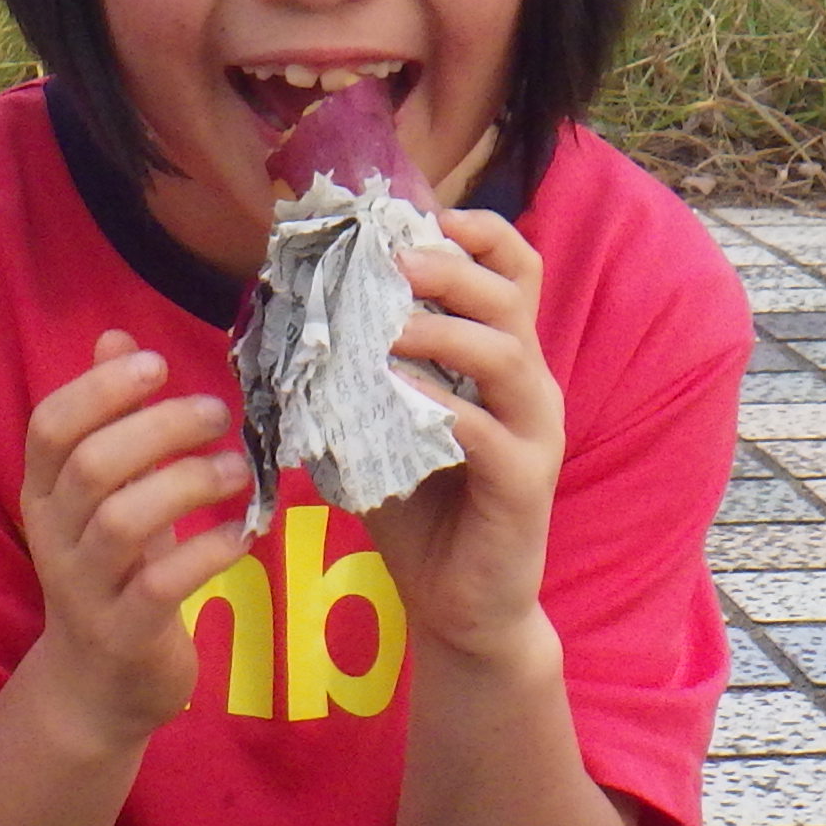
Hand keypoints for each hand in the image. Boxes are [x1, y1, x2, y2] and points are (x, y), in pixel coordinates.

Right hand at [16, 333, 255, 741]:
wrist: (98, 688)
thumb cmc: (112, 572)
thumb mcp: (102, 495)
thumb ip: (107, 419)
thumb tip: (116, 337)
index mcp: (44, 495)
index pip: (50, 427)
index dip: (100, 389)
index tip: (158, 364)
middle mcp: (55, 538)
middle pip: (92, 466)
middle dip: (160, 428)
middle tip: (219, 413)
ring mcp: (86, 590)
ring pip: (124, 521)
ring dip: (189, 483)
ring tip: (239, 469)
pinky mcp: (125, 634)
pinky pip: (164, 584)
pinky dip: (209, 551)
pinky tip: (244, 532)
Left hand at [357, 211, 562, 662]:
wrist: (459, 605)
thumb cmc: (419, 508)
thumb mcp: (380, 421)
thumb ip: (357, 368)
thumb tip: (290, 307)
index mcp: (501, 358)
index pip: (512, 267)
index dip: (473, 233)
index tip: (413, 220)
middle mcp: (528, 385)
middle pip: (511, 296)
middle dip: (451, 268)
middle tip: (392, 263)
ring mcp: (534, 433)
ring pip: (508, 355)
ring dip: (444, 332)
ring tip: (387, 328)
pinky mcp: (525, 485)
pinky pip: (490, 434)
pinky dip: (443, 409)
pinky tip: (398, 400)